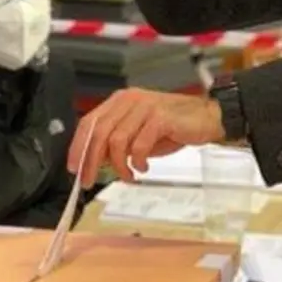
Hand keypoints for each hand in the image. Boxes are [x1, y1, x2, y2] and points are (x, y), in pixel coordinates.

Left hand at [68, 89, 224, 186]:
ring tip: (129, 176)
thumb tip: (95, 161)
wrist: (207, 119)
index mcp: (120, 101)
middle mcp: (129, 100)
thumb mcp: (138, 135)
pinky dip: (138, 162)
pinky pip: (139, 145)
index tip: (75, 169)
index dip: (78, 146)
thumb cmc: (173, 128)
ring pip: (117, 141)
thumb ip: (117, 143)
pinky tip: (143, 169)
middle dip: (91, 161)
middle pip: (99, 132)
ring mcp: (144, 107)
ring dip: (119, 166)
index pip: (89, 122)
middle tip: (90, 181)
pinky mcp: (160, 117)